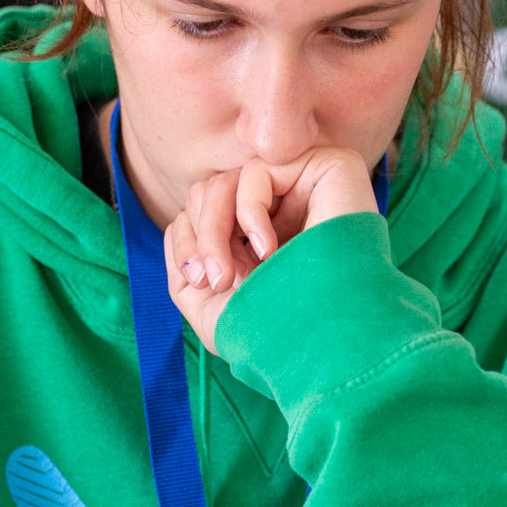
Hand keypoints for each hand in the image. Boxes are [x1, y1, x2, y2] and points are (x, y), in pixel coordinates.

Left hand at [165, 148, 378, 353]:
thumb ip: (187, 263)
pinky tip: (269, 250)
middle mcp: (281, 208)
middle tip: (214, 280)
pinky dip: (249, 212)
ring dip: (214, 230)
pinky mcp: (324, 167)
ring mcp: (303, 186)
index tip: (198, 283)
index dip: (188, 241)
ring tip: (230, 273)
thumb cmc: (279, 331)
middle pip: (209, 192)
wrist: (330, 339)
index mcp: (259, 234)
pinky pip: (256, 172)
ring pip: (226, 180)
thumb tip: (175, 225)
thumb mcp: (214, 306)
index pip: (203, 212)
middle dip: (199, 236)